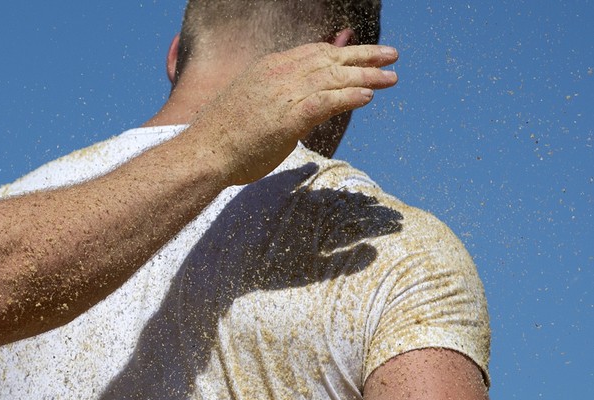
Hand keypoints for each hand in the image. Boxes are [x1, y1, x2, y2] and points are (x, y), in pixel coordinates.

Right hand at [189, 42, 398, 184]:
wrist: (203, 153)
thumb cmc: (221, 138)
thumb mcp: (249, 105)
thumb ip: (274, 97)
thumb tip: (291, 104)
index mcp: (268, 68)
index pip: (313, 52)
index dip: (341, 50)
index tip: (361, 51)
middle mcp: (279, 74)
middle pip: (330, 59)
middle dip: (364, 55)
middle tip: (392, 55)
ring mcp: (284, 94)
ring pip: (334, 78)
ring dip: (366, 75)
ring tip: (391, 77)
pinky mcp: (289, 117)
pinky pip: (326, 102)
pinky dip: (349, 97)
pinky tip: (369, 96)